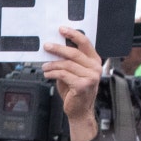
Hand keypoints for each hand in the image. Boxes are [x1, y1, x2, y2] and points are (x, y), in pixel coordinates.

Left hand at [42, 26, 103, 140]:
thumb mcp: (73, 72)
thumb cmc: (75, 90)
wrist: (79, 111)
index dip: (73, 34)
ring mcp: (91, 77)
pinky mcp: (83, 85)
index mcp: (95, 61)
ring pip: (67, 64)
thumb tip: (55, 47)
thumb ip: (69, 60)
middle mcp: (95, 67)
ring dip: (52, 64)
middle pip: (74, 52)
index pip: (85, 42)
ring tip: (44, 66)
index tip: (61, 29)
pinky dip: (53, 73)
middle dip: (58, 48)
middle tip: (47, 46)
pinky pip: (64, 74)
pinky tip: (47, 74)